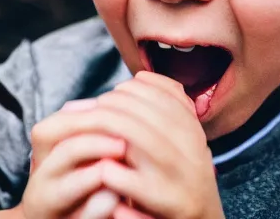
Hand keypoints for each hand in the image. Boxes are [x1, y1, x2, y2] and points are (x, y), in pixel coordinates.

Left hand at [29, 72, 223, 218]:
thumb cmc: (175, 175)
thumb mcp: (179, 136)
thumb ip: (163, 107)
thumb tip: (140, 75)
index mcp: (191, 127)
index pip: (155, 91)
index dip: (126, 90)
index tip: (109, 97)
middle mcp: (192, 147)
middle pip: (139, 111)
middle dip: (108, 108)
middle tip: (91, 115)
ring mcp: (181, 176)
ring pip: (133, 138)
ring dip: (103, 134)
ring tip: (87, 138)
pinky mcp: (167, 203)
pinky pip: (127, 179)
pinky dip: (107, 171)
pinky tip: (98, 171)